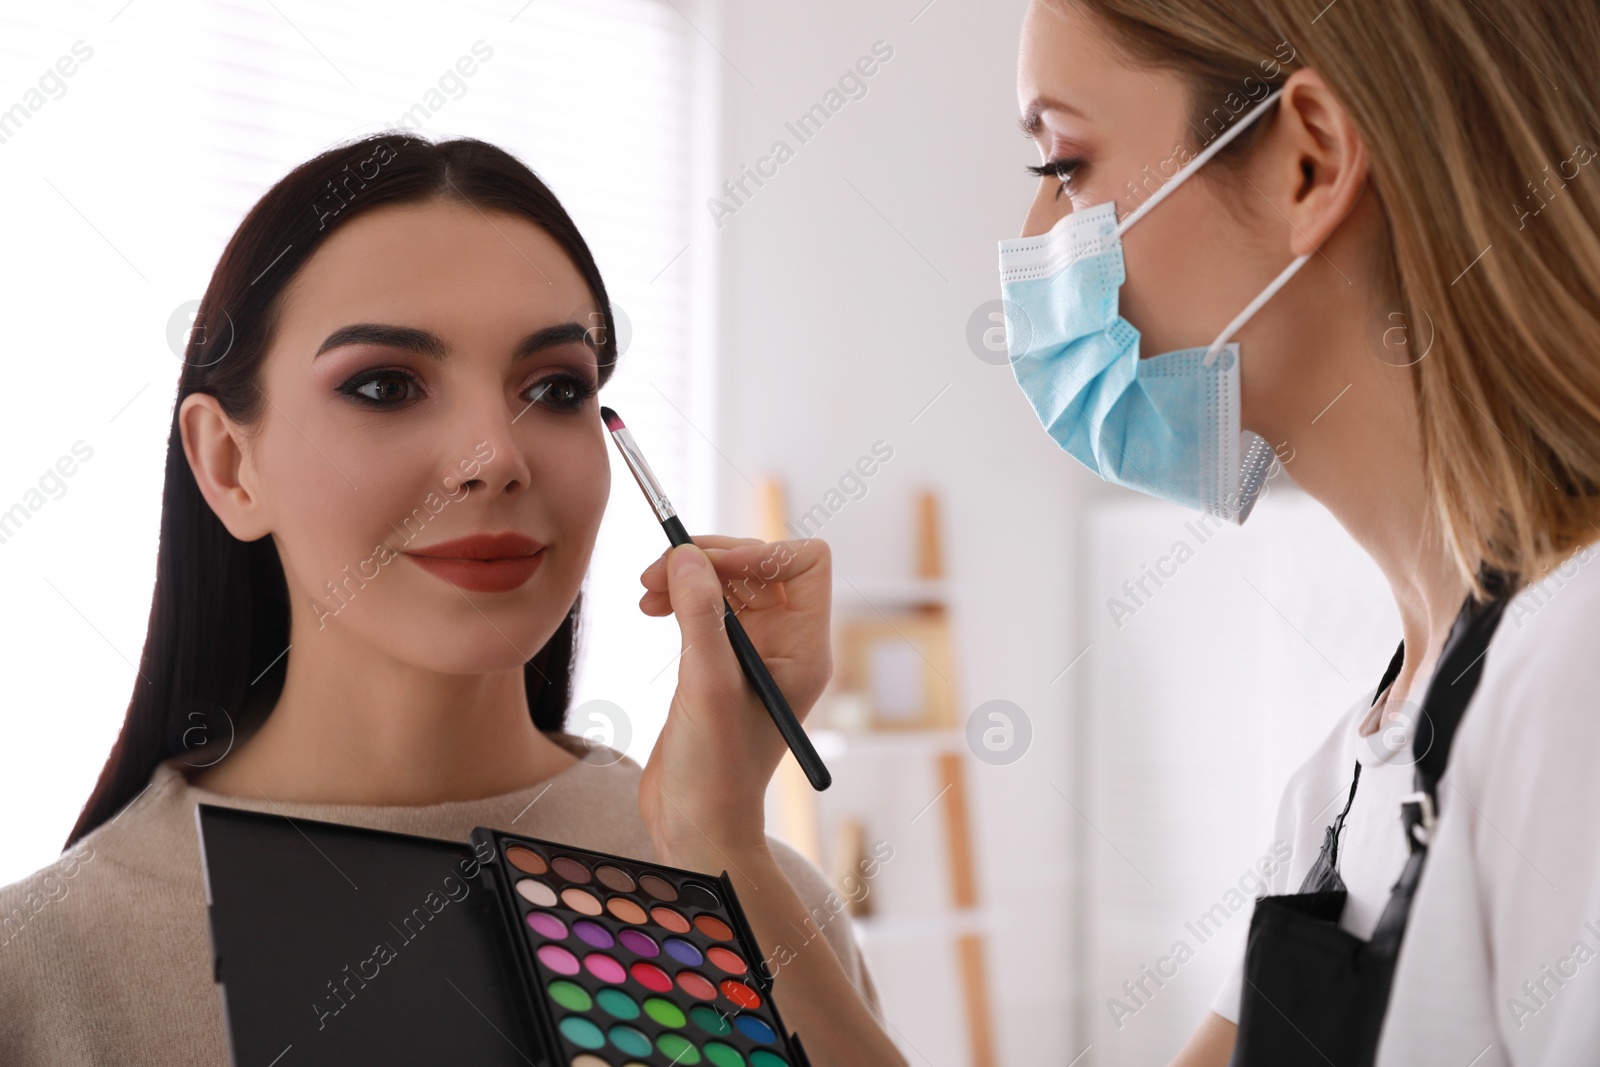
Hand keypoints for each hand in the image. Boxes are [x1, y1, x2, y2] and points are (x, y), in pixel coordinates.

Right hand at [635, 535, 831, 869]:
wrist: (696, 826)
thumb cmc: (716, 772)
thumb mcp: (708, 686)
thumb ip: (700, 616)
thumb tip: (687, 556)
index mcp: (805, 649)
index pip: (805, 564)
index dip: (759, 552)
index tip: (707, 567)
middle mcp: (785, 645)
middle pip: (759, 565)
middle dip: (711, 559)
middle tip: (659, 571)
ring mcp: (753, 653)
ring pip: (728, 582)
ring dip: (688, 575)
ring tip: (647, 589)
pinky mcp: (720, 662)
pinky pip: (706, 606)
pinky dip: (679, 596)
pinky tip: (650, 607)